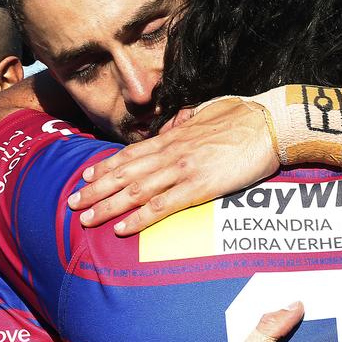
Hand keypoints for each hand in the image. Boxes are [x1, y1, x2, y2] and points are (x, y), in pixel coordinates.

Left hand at [68, 99, 278, 235]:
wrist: (269, 123)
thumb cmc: (244, 116)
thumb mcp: (207, 113)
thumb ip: (187, 123)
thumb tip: (175, 126)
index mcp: (174, 136)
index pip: (130, 153)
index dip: (105, 166)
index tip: (85, 177)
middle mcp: (172, 152)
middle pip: (125, 173)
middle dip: (96, 189)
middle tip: (72, 203)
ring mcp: (183, 169)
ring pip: (135, 190)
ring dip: (108, 206)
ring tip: (86, 219)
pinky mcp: (199, 186)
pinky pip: (163, 205)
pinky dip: (139, 218)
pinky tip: (122, 228)